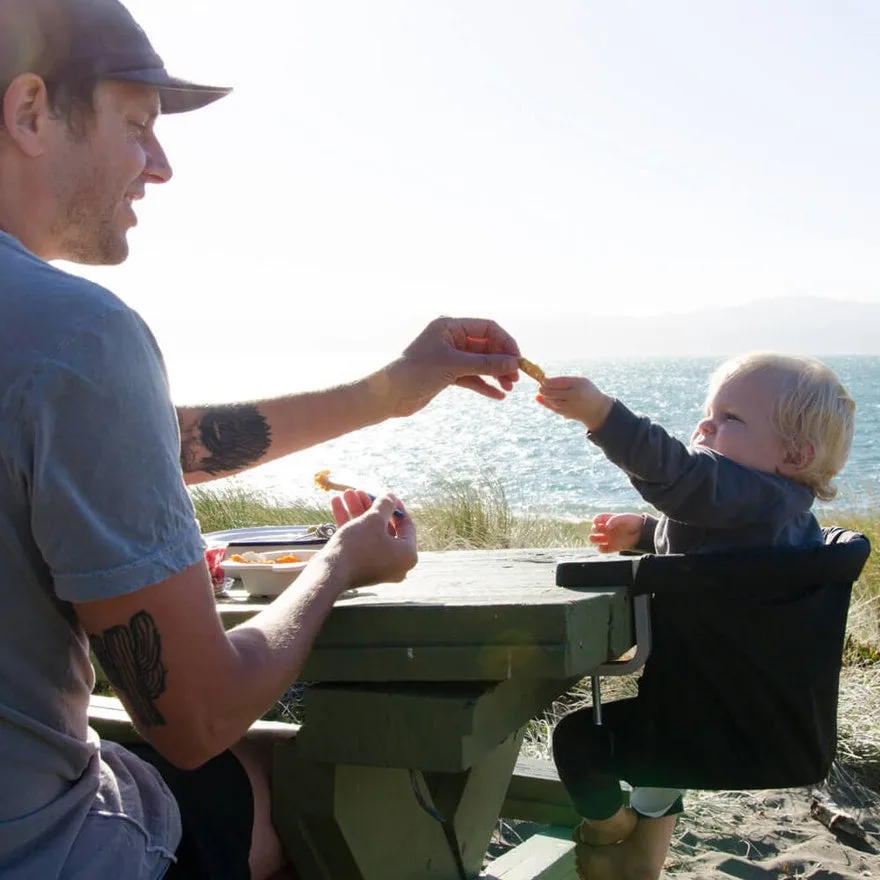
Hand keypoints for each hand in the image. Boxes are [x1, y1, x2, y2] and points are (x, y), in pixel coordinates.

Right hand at [321, 489, 417, 588]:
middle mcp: (395, 564)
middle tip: (359, 491)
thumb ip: (385, 505)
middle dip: (370, 506)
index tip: (385, 494)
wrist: (329, 573)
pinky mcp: (360, 567)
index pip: (406, 525)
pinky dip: (349, 523)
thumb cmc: (358, 545)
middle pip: (385, 527)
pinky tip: (336, 503)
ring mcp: (377, 566)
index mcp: (407, 555)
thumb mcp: (374, 519)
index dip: (396, 506)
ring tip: (346, 493)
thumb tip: (391, 497)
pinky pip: (359, 541)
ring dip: (357, 510)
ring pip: (369, 532)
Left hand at [379, 317, 520, 417]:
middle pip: (486, 346)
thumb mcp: (454, 366)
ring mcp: (450, 357)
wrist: (389, 396)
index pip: (487, 328)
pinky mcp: (447, 375)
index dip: (505, 342)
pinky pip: (472, 378)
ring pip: (480, 364)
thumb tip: (514, 363)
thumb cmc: (416, 372)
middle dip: (502, 361)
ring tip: (508, 388)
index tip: (517, 360)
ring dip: (495, 375)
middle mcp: (450, 339)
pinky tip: (497, 396)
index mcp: (449, 326)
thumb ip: (485, 364)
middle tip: (515, 379)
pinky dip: (484, 386)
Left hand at [535, 375, 613, 430]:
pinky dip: (547, 402)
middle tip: (541, 386)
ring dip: (545, 396)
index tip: (543, 380)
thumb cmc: (584, 390)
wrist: (596, 408)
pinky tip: (547, 398)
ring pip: (551, 400)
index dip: (546, 381)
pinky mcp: (567, 413)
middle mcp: (574, 395)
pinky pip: (553, 408)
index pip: (557, 382)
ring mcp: (570, 405)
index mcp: (578, 383)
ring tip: (547, 392)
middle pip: (551, 392)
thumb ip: (561, 381)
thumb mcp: (578, 381)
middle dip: (543, 389)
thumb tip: (541, 382)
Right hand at [589, 513, 643, 553]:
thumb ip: (614, 520)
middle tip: (599, 530)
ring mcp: (610, 538)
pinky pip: (603, 549)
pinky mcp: (613, 547)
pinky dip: (600, 549)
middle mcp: (608, 529)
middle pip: (594, 529)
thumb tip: (606, 527)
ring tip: (596, 539)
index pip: (598, 519)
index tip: (596, 522)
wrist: (643, 533)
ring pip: (596, 539)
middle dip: (594, 530)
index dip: (595, 520)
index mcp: (609, 520)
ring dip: (593, 539)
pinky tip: (602, 547)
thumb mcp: (624, 517)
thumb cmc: (633, 522)